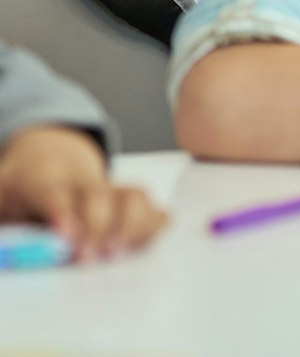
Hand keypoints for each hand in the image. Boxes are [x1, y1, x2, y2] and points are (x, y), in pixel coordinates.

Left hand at [0, 125, 167, 261]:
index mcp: (40, 181)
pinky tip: (138, 251)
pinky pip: (155, 211)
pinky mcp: (134, 207)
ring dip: (129, 226)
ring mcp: (112, 191)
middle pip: (98, 194)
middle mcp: (83, 182)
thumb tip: (14, 248)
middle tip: (86, 258)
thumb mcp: (2, 206)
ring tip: (114, 255)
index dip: (61, 211)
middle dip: (96, 226)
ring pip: (133, 196)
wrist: (46, 171)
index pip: (51, 191)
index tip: (64, 236)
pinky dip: (153, 229)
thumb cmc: (22, 198)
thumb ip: (6, 230)